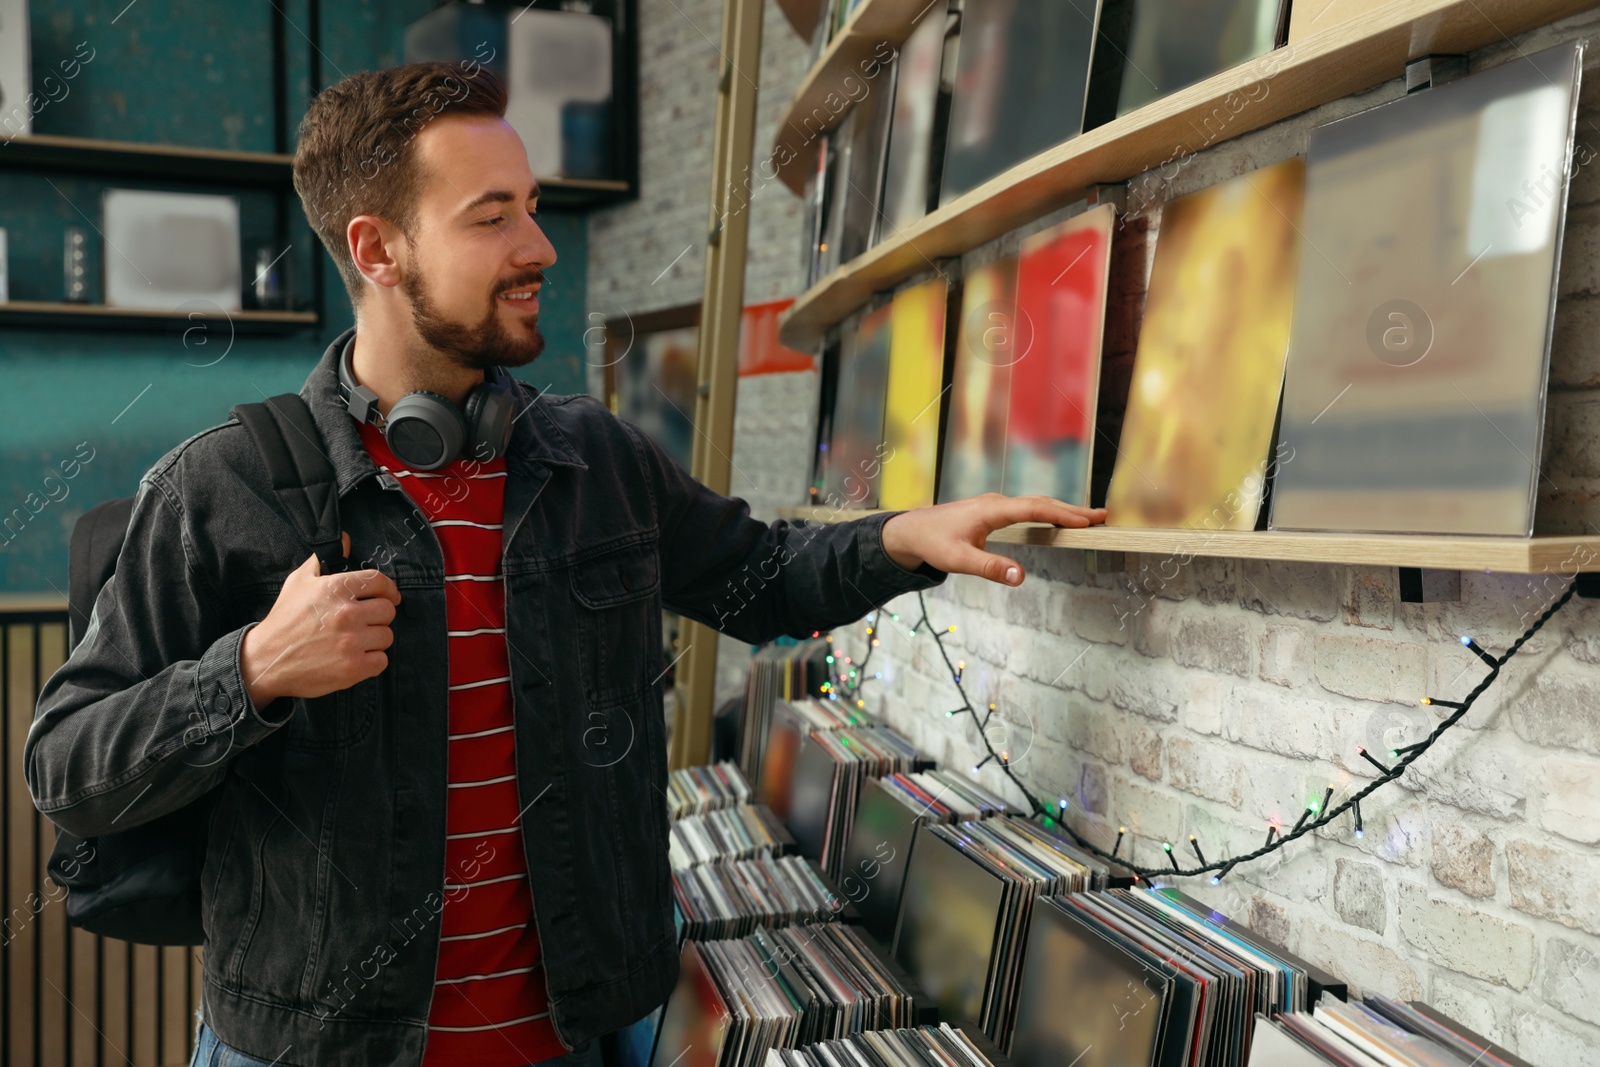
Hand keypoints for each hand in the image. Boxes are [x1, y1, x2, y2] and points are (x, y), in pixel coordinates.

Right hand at [238, 531, 401, 710]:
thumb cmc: (284, 620)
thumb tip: (345, 540)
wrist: (266, 660)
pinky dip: (372, 661)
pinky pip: (381, 661)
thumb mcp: (299, 582)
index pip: (379, 581)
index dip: (389, 589)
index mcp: (336, 589)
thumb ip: (323, 559)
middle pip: (387, 610)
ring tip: (356, 641)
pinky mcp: (353, 667)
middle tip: (364, 621)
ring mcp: (351, 642)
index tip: (389, 596)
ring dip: (375, 639)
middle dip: (378, 616)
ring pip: (386, 636)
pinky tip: (356, 658)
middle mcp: (346, 613)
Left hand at [880, 493, 1107, 585]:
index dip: (1063, 514)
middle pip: (1041, 503)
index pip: (1035, 509)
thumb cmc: (933, 544)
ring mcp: (995, 505)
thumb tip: (1021, 577)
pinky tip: (1057, 520)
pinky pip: (1027, 509)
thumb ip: (990, 568)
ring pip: (1035, 504)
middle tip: (1102, 518)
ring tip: (1088, 519)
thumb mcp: (959, 561)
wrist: (909, 531)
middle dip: (1072, 510)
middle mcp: (997, 503)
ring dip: (1061, 510)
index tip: (1087, 521)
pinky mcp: (993, 511)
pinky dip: (1047, 513)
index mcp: (992, 510)